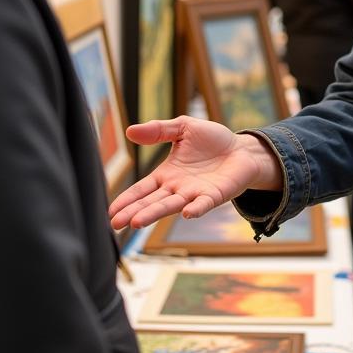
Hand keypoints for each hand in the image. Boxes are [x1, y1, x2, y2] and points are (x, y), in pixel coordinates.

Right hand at [108, 117, 282, 229]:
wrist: (242, 149)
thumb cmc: (212, 140)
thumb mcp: (182, 128)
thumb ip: (158, 130)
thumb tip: (129, 131)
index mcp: (167, 175)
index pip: (142, 189)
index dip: (126, 199)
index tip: (110, 211)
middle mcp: (177, 188)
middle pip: (151, 202)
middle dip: (133, 212)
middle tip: (115, 224)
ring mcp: (195, 194)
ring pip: (171, 206)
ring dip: (155, 214)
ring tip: (137, 222)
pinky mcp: (214, 195)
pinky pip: (203, 204)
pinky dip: (195, 208)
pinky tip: (186, 213)